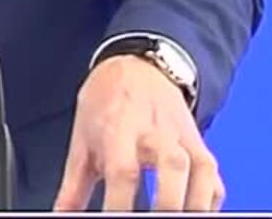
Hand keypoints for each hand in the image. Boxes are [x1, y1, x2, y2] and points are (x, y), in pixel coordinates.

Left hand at [53, 55, 224, 212]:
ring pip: (199, 169)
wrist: (138, 68)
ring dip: (194, 202)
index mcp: (120, 129)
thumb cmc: (107, 104)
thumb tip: (59, 215)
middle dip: (167, 203)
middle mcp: (155, 132)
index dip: (120, 204)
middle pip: (171, 167)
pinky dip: (208, 201)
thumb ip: (73, 186)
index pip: (123, 171)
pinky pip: (212, 176)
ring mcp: (181, 138)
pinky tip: (197, 215)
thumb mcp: (82, 141)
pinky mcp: (198, 144)